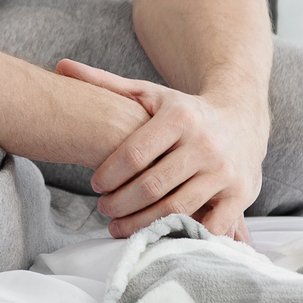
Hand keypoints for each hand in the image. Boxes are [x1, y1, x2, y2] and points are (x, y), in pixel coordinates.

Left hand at [53, 59, 267, 240]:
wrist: (243, 117)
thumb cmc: (184, 109)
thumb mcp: (149, 93)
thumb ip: (105, 83)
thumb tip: (60, 66)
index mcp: (180, 117)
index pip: (134, 154)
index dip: (108, 174)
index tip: (94, 185)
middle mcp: (205, 144)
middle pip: (152, 186)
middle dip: (120, 203)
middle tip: (103, 209)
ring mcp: (225, 172)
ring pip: (176, 209)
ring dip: (143, 224)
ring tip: (119, 226)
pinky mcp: (242, 195)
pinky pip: (209, 225)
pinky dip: (184, 234)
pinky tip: (160, 236)